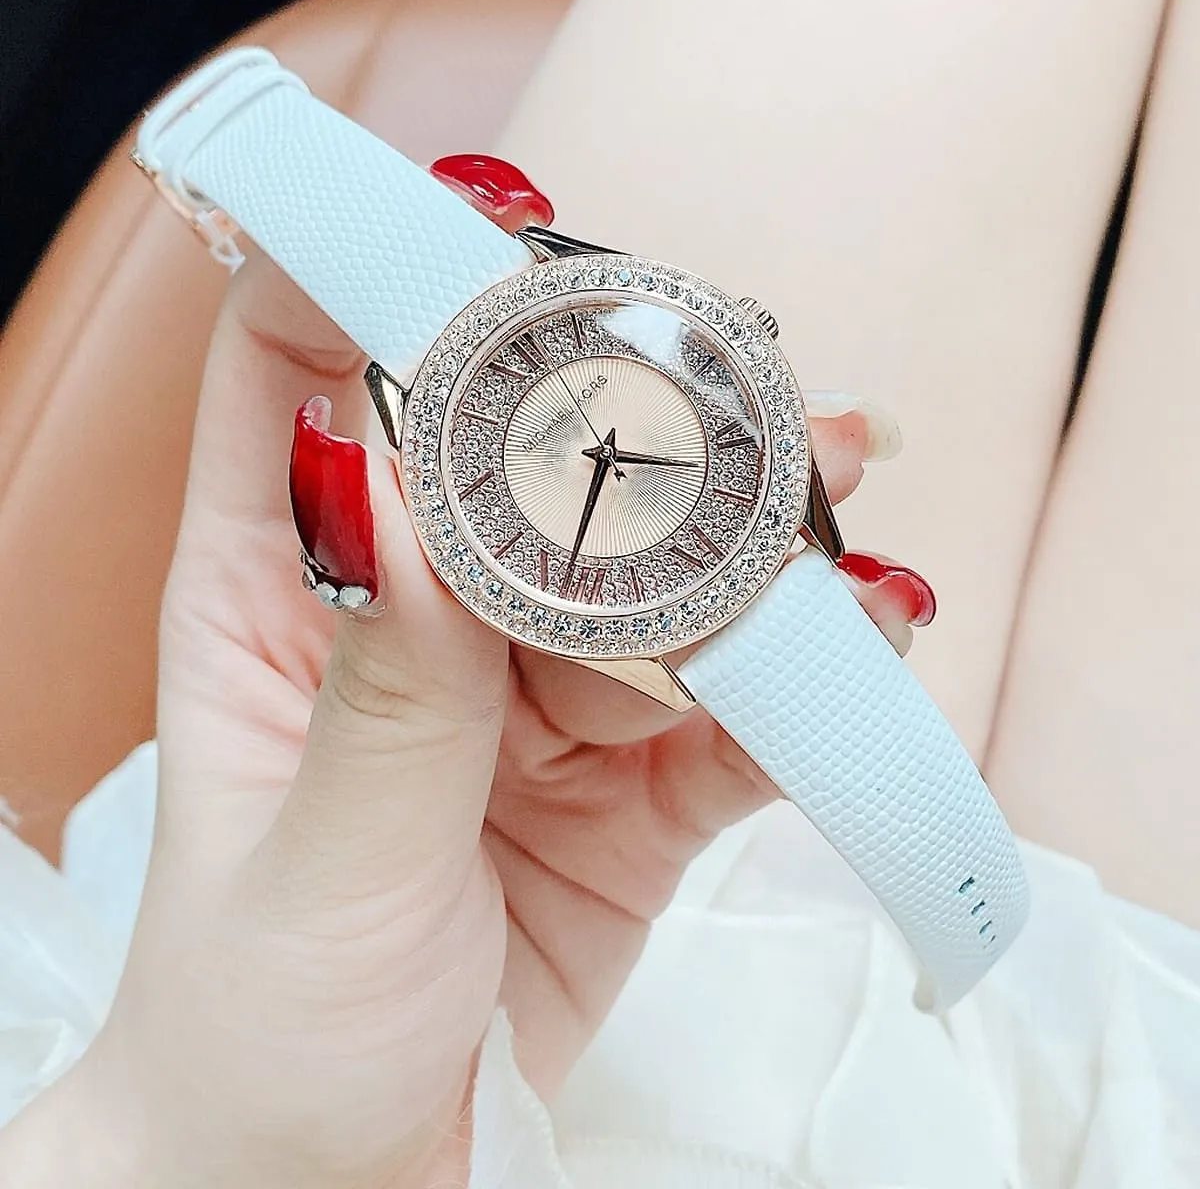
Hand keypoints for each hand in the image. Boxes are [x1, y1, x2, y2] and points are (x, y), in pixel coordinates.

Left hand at [3, 179, 928, 1188]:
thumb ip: (393, 688)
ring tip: (838, 469)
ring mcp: (528, 704)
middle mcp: (413, 624)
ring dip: (739, 531)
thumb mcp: (323, 854)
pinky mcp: (624, 791)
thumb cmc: (267, 1026)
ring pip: (641, 580)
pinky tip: (863, 634)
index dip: (376, 295)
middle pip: (515, 468)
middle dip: (618, 405)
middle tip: (730, 359)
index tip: (487, 243)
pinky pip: (718, 718)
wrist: (344, 1185)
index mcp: (280, 599)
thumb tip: (424, 497)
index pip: (296, 387)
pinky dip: (790, 684)